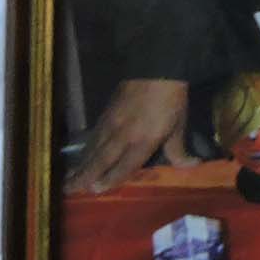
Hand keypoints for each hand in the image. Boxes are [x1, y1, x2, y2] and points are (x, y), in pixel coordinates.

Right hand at [68, 78, 196, 192]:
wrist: (157, 68)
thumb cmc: (172, 99)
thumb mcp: (179, 125)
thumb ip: (178, 149)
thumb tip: (191, 166)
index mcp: (143, 141)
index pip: (124, 166)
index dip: (110, 179)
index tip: (94, 191)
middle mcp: (123, 135)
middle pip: (101, 160)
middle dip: (85, 175)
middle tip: (69, 190)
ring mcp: (112, 122)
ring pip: (94, 148)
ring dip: (81, 164)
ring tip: (68, 178)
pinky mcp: (107, 111)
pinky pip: (94, 134)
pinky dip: (86, 147)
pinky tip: (81, 154)